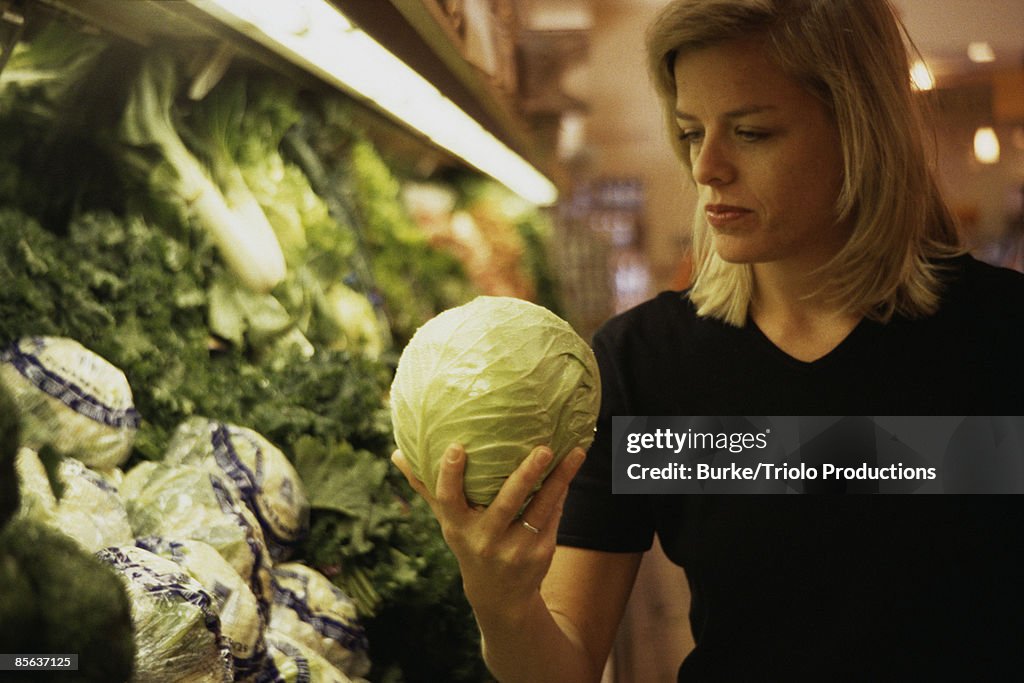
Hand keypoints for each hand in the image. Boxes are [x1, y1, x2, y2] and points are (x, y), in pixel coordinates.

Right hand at [391, 443, 586, 617]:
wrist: (499, 596)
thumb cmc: (469, 543)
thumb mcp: (447, 521)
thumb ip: (427, 487)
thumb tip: (396, 454)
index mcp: (458, 527)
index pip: (448, 499)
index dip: (449, 474)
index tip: (457, 447)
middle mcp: (485, 539)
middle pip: (507, 502)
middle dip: (525, 475)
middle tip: (542, 448)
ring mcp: (515, 549)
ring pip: (541, 507)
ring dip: (560, 478)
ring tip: (574, 452)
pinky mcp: (540, 552)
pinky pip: (554, 515)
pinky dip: (562, 492)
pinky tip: (570, 468)